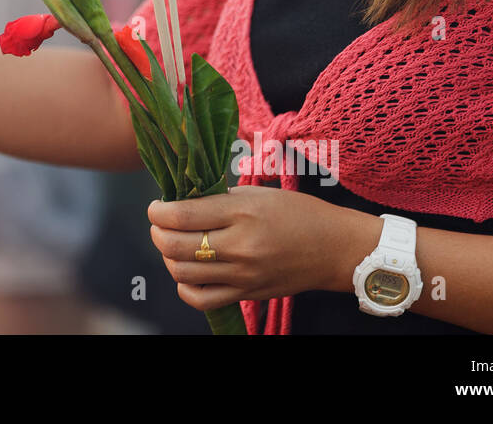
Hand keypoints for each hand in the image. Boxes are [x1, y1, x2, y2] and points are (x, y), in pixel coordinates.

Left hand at [147, 186, 378, 311]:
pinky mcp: (247, 294)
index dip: (158, 211)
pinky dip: (184, 287)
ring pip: (182, 273)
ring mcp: (243, 274)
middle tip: (160, 224)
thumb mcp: (258, 193)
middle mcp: (241, 245)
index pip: (182, 215)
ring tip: (173, 245)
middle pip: (175, 245)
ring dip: (168, 258)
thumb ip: (219, 198)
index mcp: (242, 212)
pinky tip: (188, 272)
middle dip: (157, 233)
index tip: (156, 207)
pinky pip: (201, 299)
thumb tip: (182, 203)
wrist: (335, 249)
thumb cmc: (298, 213)